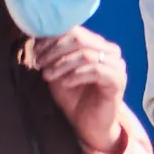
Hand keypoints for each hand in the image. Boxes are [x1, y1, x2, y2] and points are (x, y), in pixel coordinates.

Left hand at [24, 29, 129, 153]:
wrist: (88, 123)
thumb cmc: (73, 95)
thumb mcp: (58, 69)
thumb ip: (53, 52)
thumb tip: (37, 33)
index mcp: (98, 44)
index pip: (75, 30)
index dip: (51, 38)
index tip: (35, 51)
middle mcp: (111, 52)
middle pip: (79, 39)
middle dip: (54, 51)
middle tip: (39, 64)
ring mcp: (117, 67)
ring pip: (86, 55)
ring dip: (61, 64)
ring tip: (48, 76)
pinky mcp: (118, 82)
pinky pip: (96, 71)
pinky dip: (76, 76)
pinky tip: (65, 84)